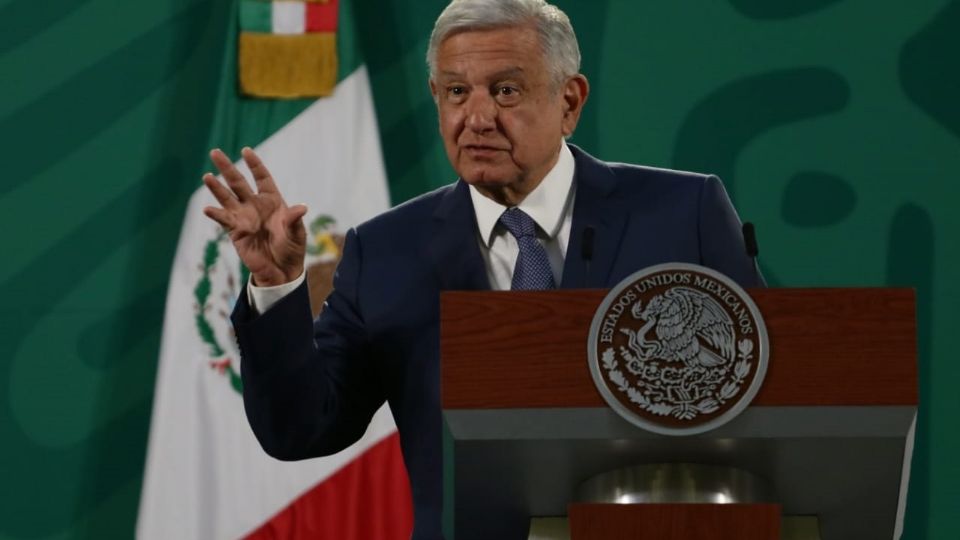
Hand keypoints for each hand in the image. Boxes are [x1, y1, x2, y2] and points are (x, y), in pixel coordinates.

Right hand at [202, 147, 306, 286]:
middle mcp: (255, 205)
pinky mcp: (235, 231)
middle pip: (238, 182)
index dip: (254, 164)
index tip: (246, 151)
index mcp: (272, 201)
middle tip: (215, 152)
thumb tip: (301, 208)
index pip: (262, 178)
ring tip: (207, 176)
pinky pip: (224, 220)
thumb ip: (294, 220)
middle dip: (227, 168)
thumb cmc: (292, 249)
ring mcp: (243, 217)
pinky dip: (216, 215)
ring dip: (217, 188)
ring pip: (227, 198)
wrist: (281, 270)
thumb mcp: (296, 234)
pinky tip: (208, 209)